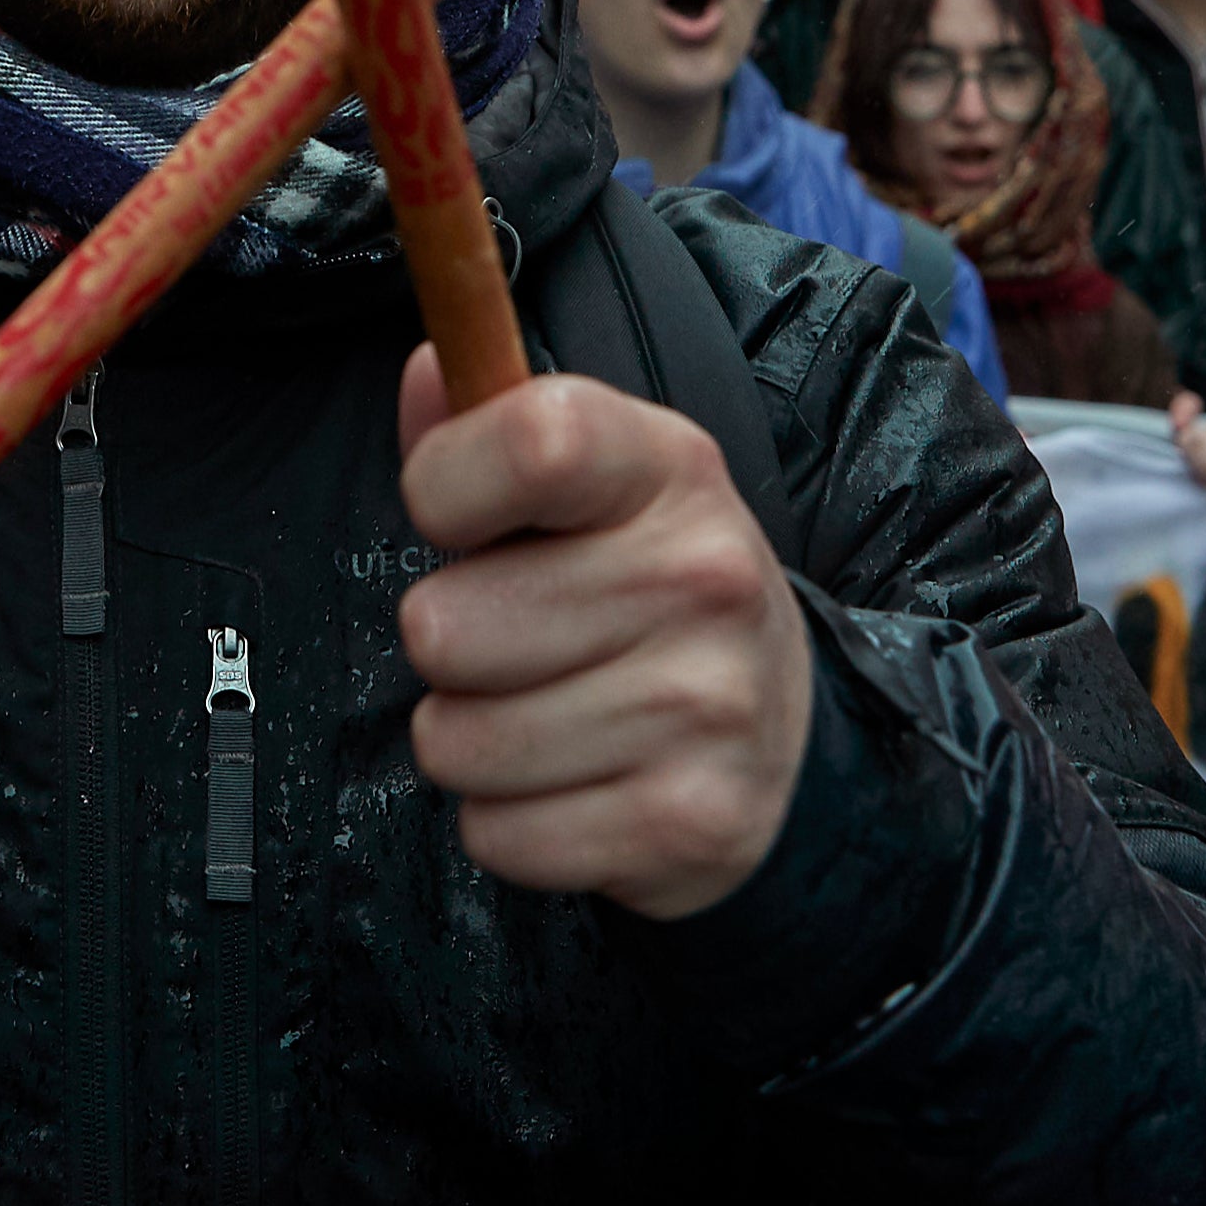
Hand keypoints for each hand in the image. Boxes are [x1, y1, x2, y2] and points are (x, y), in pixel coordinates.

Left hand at [394, 353, 812, 918]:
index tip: (455, 517)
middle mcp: (706, 577)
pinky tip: (578, 784)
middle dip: (450, 648)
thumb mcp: (584, 487)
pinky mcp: (692, 824)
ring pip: (456, 743)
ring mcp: (709, 708)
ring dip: (476, 741)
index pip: (534, 439)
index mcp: (670, 468)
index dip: (446, 485)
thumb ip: (486, 424)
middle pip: (442, 628)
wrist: (780, 727)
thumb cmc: (641, 586)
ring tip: (549, 712)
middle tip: (521, 641)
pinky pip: (497, 835)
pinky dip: (513, 824)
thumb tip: (425, 370)